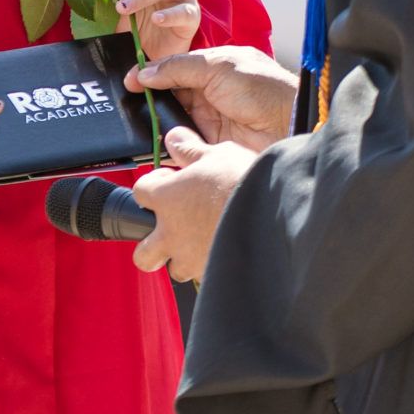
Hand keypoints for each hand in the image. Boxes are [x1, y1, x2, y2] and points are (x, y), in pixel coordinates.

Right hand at [127, 45, 297, 152]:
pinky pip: (182, 143)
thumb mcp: (218, 66)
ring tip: (134, 123)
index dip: (151, 74)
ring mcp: (210, 120)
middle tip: (125, 103)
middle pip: (170, 95)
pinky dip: (167, 143)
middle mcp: (210, 93)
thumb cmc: (262, 88)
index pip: (174, 69)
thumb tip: (145, 73)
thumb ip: (179, 67)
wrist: (288, 125)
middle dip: (149, 99)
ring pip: (173, 120)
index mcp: (213, 68)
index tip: (127, 81)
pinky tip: (151, 143)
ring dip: (156, 122)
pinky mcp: (210, 144)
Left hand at [130, 126, 253, 282]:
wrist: (272, 217)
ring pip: (174, 269)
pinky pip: (205, 276)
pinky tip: (226, 253)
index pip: (140, 191)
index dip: (153, 185)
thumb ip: (192, 150)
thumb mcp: (218, 154)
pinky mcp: (212, 274)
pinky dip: (211, 267)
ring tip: (202, 245)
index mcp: (166, 198)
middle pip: (142, 252)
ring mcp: (190, 258)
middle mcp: (171, 233)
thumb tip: (174, 138)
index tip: (169, 181)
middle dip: (151, 245)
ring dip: (183, 259)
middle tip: (169, 232)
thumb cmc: (243, 183)